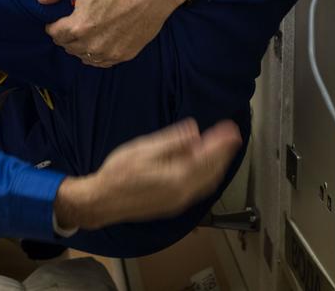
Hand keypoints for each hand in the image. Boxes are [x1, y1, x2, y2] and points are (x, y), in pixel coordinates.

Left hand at [39, 0, 186, 66]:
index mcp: (78, 26)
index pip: (54, 33)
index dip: (55, 23)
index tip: (61, 17)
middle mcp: (91, 45)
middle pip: (67, 46)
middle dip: (67, 34)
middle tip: (76, 20)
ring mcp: (108, 53)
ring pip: (83, 56)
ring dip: (81, 45)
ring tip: (89, 29)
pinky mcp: (123, 56)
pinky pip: (101, 62)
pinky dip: (97, 54)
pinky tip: (101, 40)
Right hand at [53, 119, 242, 229]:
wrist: (103, 201)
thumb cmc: (119, 173)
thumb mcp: (144, 149)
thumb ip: (172, 141)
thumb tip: (194, 131)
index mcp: (178, 177)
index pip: (208, 157)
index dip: (221, 142)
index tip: (231, 129)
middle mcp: (184, 192)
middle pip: (212, 171)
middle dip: (224, 152)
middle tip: (232, 134)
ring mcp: (180, 201)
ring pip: (208, 182)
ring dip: (218, 164)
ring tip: (224, 148)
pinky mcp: (173, 204)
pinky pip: (199, 188)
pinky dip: (208, 174)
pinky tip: (206, 166)